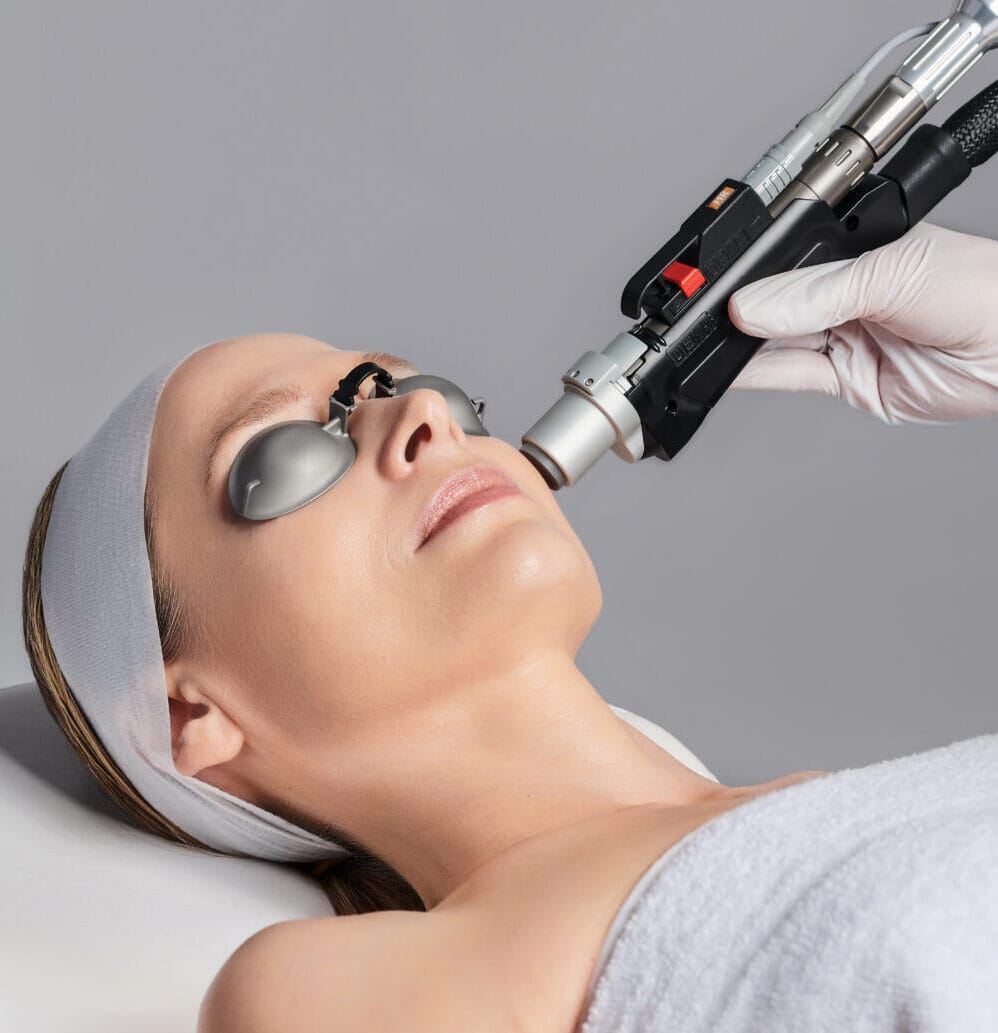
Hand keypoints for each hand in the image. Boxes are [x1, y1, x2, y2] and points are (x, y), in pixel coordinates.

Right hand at [726, 222, 997, 423]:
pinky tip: (731, 367)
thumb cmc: (983, 292)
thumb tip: (755, 304)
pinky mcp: (848, 381)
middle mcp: (850, 295)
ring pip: (779, 342)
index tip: (722, 289)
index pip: (791, 260)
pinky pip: (792, 376)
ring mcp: (848, 338)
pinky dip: (758, 375)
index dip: (756, 272)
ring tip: (711, 343)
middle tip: (709, 318)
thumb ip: (819, 292)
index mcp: (860, 250)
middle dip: (745, 312)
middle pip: (779, 304)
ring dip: (744, 346)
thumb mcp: (892, 274)